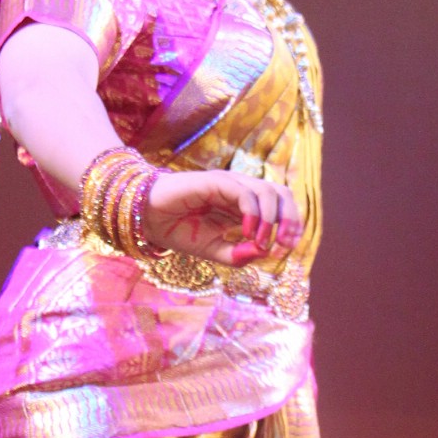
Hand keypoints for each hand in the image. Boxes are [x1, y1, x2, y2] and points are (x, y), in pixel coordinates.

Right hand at [144, 170, 301, 266]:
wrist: (147, 219)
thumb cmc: (178, 231)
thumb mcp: (213, 251)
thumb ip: (238, 256)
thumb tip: (263, 254)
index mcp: (243, 206)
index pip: (280, 206)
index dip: (290, 225)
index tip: (287, 249)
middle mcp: (240, 191)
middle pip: (281, 193)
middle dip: (290, 219)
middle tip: (285, 245)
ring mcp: (229, 183)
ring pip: (267, 191)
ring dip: (272, 220)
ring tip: (262, 242)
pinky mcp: (215, 181)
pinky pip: (244, 193)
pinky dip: (252, 213)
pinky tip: (246, 233)